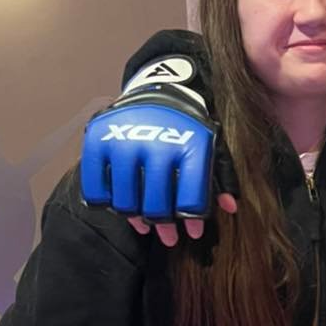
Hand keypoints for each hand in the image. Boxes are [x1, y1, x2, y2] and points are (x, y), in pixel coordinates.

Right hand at [80, 32, 238, 240]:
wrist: (159, 90)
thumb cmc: (188, 128)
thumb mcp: (212, 146)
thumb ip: (221, 176)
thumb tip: (229, 208)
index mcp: (189, 146)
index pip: (191, 199)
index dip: (193, 221)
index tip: (193, 231)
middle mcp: (156, 145)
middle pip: (157, 205)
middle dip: (164, 225)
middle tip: (168, 235)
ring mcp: (123, 142)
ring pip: (126, 202)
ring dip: (136, 218)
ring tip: (145, 223)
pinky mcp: (97, 141)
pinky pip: (96, 187)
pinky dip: (105, 202)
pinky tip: (118, 205)